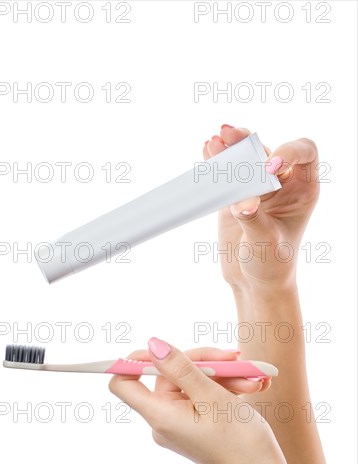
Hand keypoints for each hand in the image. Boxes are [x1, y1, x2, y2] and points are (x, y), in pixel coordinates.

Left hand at [109, 338, 286, 463]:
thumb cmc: (241, 442)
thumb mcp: (212, 396)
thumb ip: (180, 368)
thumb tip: (153, 344)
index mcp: (160, 416)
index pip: (123, 382)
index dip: (136, 360)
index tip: (164, 348)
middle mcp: (164, 419)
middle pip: (168, 374)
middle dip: (205, 363)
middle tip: (235, 359)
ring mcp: (180, 421)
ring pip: (191, 381)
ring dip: (224, 375)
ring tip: (254, 380)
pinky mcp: (195, 422)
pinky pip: (202, 393)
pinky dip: (225, 387)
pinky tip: (251, 386)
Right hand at [203, 126, 319, 290]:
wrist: (253, 281)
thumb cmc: (272, 265)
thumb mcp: (266, 243)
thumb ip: (254, 220)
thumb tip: (241, 202)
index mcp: (302, 189)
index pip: (304, 153)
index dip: (289, 150)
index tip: (270, 167)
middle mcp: (280, 183)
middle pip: (267, 149)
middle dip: (248, 141)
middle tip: (230, 135)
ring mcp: (256, 188)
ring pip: (244, 157)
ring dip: (230, 147)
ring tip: (214, 141)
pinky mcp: (234, 195)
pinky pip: (225, 172)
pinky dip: (216, 160)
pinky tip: (206, 150)